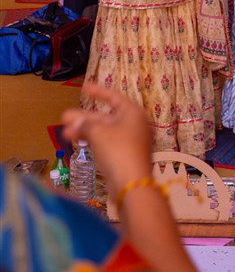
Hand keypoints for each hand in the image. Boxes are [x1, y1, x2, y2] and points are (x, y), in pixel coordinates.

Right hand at [61, 83, 152, 197]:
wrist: (131, 184)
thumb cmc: (117, 150)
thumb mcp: (97, 132)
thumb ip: (84, 124)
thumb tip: (74, 123)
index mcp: (133, 112)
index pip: (113, 96)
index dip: (98, 92)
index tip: (84, 88)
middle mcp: (134, 124)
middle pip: (106, 116)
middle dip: (84, 117)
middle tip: (63, 117)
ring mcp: (131, 141)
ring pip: (105, 131)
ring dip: (85, 130)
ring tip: (64, 133)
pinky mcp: (126, 156)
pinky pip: (107, 143)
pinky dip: (93, 141)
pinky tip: (77, 142)